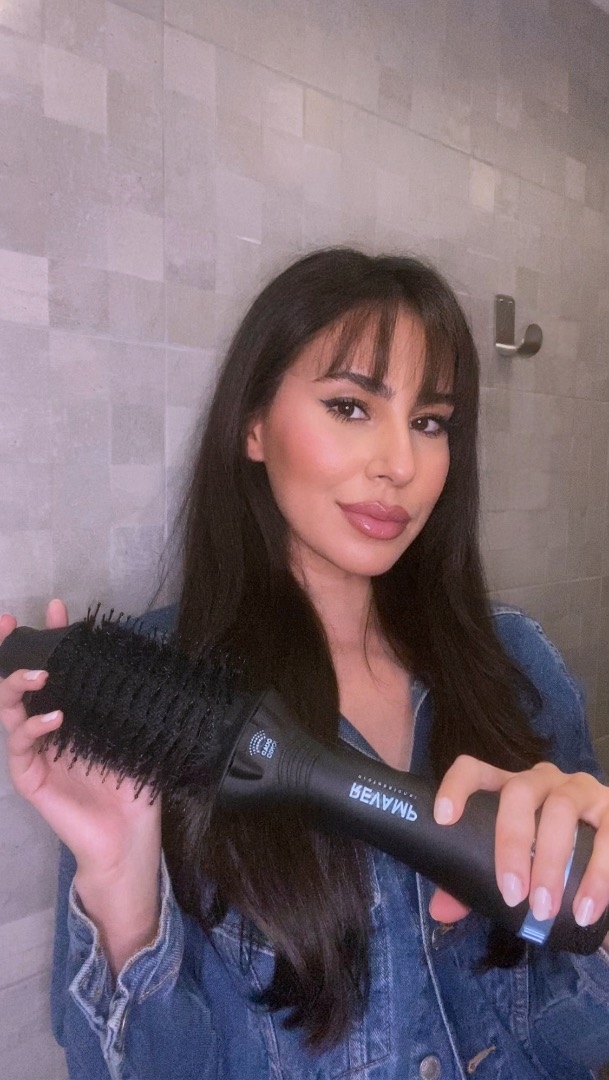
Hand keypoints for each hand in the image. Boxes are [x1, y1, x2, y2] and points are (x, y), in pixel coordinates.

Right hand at [0, 601, 161, 970]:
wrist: (128, 839)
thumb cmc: (133, 787)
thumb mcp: (137, 735)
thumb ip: (131, 704)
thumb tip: (145, 665)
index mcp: (72, 714)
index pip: (58, 669)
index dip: (54, 638)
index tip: (59, 609)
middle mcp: (47, 727)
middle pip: (19, 682)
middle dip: (13, 651)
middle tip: (13, 624)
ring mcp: (35, 751)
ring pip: (9, 708)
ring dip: (18, 684)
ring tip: (40, 672)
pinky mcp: (31, 777)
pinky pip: (21, 746)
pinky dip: (33, 727)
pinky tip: (53, 717)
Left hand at [429, 754, 608, 933]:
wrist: (607, 857)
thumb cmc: (550, 856)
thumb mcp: (516, 864)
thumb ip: (477, 884)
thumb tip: (441, 911)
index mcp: (510, 789)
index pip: (475, 771)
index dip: (456, 787)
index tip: (443, 819)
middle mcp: (543, 780)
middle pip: (519, 792)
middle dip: (511, 843)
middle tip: (512, 894)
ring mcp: (580, 789)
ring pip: (560, 809)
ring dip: (550, 862)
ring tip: (545, 909)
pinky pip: (607, 835)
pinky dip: (598, 876)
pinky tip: (586, 908)